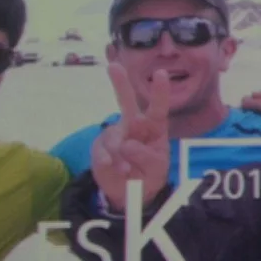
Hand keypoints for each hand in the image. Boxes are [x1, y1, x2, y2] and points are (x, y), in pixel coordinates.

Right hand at [91, 63, 171, 211]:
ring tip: (127, 170)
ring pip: (115, 137)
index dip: (160, 91)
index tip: (161, 73)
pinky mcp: (100, 147)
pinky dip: (107, 160)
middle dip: (120, 84)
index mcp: (153, 127)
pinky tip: (110, 166)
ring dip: (121, 154)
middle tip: (114, 67)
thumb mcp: (157, 168)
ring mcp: (115, 134)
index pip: (158, 108)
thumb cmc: (150, 174)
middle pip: (126, 102)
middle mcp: (133, 125)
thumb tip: (127, 145)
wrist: (130, 193)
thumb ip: (147, 156)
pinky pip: (102, 150)